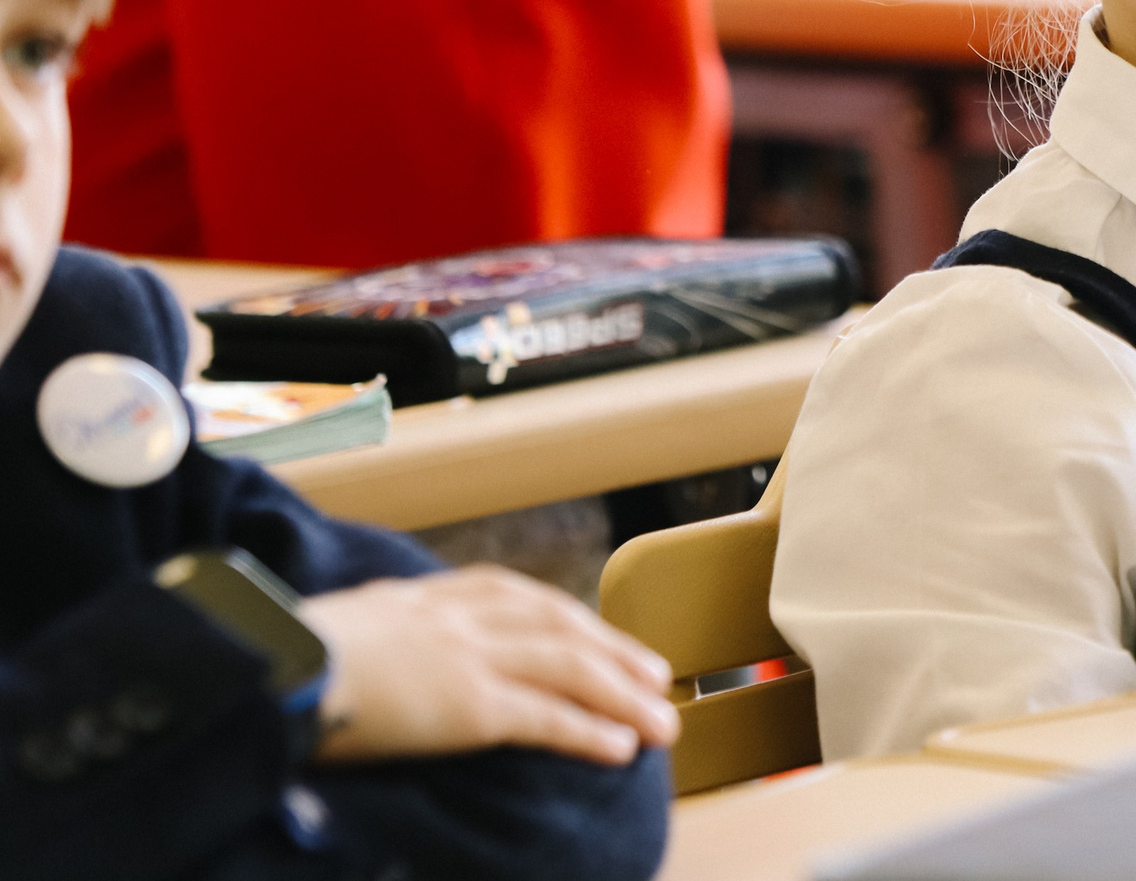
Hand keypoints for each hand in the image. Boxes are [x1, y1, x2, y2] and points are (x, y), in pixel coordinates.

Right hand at [300, 566, 679, 766]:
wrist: (264, 667)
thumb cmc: (284, 657)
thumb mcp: (347, 627)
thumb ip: (386, 634)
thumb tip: (392, 655)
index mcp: (429, 596)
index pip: (519, 597)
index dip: (569, 618)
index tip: (601, 636)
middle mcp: (459, 617)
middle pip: (560, 627)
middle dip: (615, 653)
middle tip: (657, 676)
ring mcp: (468, 657)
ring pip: (570, 670)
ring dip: (623, 696)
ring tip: (661, 722)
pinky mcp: (467, 704)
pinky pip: (545, 717)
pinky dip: (588, 732)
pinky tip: (620, 750)